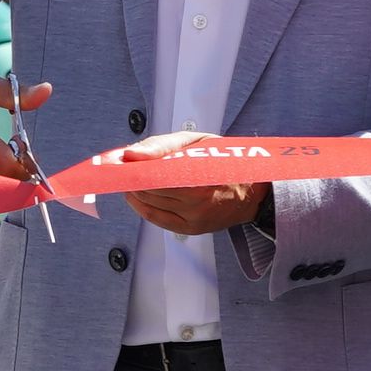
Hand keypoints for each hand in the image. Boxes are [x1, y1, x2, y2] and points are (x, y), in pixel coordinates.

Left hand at [120, 129, 260, 237]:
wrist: (251, 191)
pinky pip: (156, 218)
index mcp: (199, 175)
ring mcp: (194, 218)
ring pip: (149, 203)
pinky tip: (137, 195)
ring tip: (132, 177)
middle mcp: (197, 200)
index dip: (133, 168)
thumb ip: (161, 145)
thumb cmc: (222, 161)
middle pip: (148, 189)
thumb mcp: (196, 141)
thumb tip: (131, 155)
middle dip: (132, 177)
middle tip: (124, 167)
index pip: (152, 174)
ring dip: (135, 190)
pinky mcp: (190, 229)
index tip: (119, 161)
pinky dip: (141, 206)